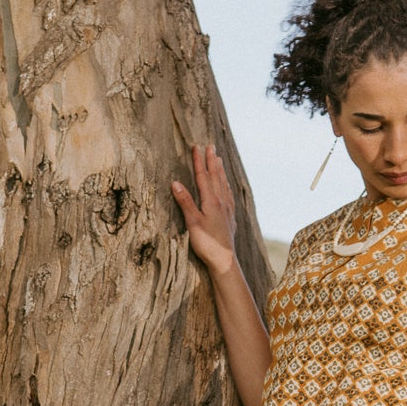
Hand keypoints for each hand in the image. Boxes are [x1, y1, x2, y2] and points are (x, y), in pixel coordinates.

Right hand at [172, 144, 236, 277]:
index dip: (199, 161)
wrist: (224, 260)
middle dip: (212, 160)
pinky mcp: (230, 218)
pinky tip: (227, 186)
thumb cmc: (206, 243)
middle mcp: (221, 202)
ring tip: (220, 159)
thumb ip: (185, 202)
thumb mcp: (192, 223)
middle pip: (216, 176)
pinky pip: (229, 196)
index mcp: (211, 201)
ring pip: (224, 184)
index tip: (196, 147)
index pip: (203, 176)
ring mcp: (227, 210)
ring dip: (220, 171)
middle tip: (211, 146)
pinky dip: (227, 186)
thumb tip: (176, 182)